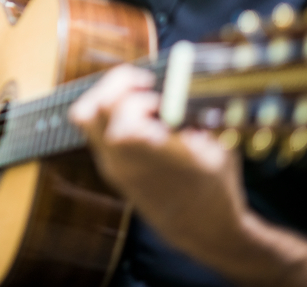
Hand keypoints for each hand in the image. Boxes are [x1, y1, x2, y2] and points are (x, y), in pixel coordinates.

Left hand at [69, 65, 247, 260]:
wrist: (202, 231)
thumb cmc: (217, 187)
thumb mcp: (220, 145)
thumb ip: (199, 110)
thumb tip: (183, 76)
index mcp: (154, 158)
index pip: (121, 117)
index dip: (135, 94)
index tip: (155, 87)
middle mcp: (125, 162)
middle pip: (91, 110)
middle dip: (115, 85)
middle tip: (142, 82)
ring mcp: (113, 167)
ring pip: (85, 118)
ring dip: (107, 96)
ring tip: (137, 94)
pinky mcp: (110, 169)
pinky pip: (94, 130)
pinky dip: (109, 112)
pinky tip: (138, 113)